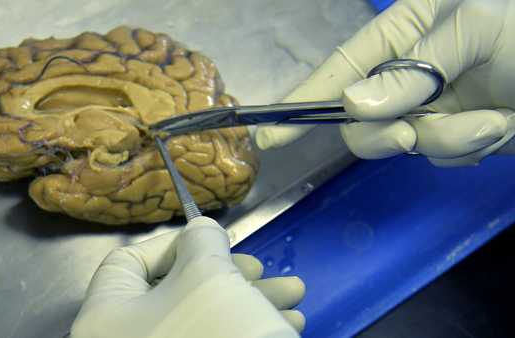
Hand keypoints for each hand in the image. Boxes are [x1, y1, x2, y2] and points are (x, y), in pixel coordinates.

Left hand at [70, 216, 305, 337]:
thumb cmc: (214, 329)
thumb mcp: (208, 272)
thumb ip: (201, 239)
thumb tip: (201, 233)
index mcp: (106, 316)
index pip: (127, 262)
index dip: (172, 243)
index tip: (210, 240)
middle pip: (174, 289)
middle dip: (229, 272)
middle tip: (259, 267)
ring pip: (201, 316)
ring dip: (250, 298)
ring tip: (292, 293)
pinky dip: (245, 325)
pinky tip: (287, 320)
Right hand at [256, 0, 514, 166]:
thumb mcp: (474, 29)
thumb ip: (412, 70)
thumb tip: (354, 107)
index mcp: (405, 32)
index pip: (341, 69)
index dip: (304, 100)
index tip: (272, 131)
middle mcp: (410, 72)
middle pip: (360, 120)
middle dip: (385, 133)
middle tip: (409, 134)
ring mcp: (433, 107)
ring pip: (403, 145)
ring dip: (449, 139)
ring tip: (495, 119)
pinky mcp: (459, 134)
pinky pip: (441, 156)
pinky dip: (470, 148)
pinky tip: (503, 126)